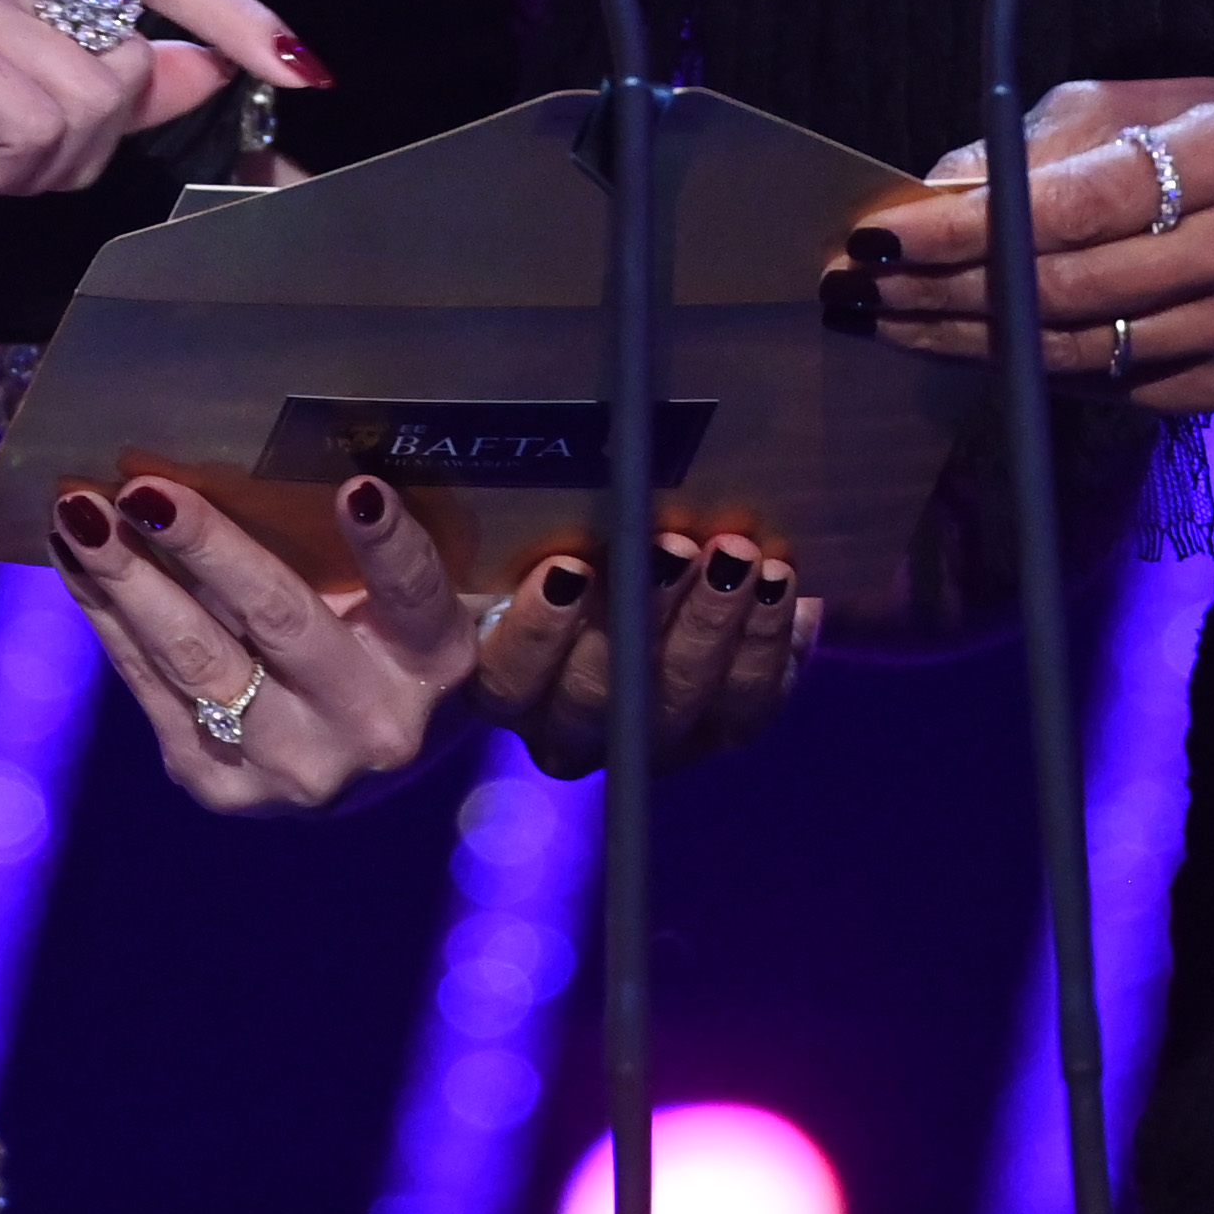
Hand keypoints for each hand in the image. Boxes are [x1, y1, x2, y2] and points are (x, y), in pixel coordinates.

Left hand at [49, 476, 811, 810]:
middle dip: (209, 548)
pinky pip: (150, 686)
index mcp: (442, 670)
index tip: (361, 487)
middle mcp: (372, 727)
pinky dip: (108, 612)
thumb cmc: (395, 641)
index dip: (392, 549)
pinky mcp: (218, 783)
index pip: (421, 599)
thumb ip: (412, 537)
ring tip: (83, 507)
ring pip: (197, 658)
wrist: (360, 766)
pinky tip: (76, 552)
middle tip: (151, 487)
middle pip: (283, 620)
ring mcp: (290, 766)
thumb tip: (373, 435)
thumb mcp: (429, 599)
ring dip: (130, 578)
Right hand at [469, 520, 813, 780]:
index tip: (568, 564)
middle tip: (670, 544)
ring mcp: (652, 734)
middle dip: (638, 617)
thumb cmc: (574, 529)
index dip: (536, 633)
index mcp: (509, 682)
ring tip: (734, 552)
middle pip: (595, 699)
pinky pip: (748, 702)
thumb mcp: (524, 523)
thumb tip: (434, 479)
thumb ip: (494, 514)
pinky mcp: (723, 727)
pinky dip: (765, 640)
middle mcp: (572, 726)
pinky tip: (779, 581)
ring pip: (675, 700)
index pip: (505, 680)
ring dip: (707, 623)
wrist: (674, 553)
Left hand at [827, 77, 1213, 411]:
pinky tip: (964, 347)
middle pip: (1067, 289)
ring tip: (887, 323)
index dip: (965, 230)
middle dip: (945, 293)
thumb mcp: (1147, 104)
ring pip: (1077, 352)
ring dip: (967, 342)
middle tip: (857, 292)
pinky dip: (1025, 367)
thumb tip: (934, 194)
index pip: (1073, 203)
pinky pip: (1104, 386)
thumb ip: (1038, 143)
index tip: (877, 238)